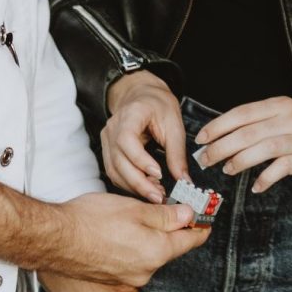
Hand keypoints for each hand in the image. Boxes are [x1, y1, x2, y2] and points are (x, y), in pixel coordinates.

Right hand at [49, 192, 210, 287]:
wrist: (54, 239)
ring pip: (150, 253)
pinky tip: (118, 231)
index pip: (191, 241)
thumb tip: (189, 216)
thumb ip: (166, 215)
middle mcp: (147, 270)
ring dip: (150, 237)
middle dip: (173, 229)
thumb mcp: (135, 209)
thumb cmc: (91, 221)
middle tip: (170, 208)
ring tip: (135, 216)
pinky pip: (132, 259)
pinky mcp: (112, 276)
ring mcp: (129, 276)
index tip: (206, 217)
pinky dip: (133, 245)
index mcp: (158, 251)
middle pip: (171, 248)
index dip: (201, 226)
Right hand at [101, 71, 184, 200]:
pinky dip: (128, 183)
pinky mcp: (108, 150)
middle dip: (139, 182)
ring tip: (155, 194)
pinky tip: (146, 188)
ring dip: (134, 186)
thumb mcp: (174, 124)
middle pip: (119, 160)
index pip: (127, 140)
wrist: (142, 95)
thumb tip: (184, 180)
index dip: (140, 160)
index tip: (159, 174)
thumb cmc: (158, 105)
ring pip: (114, 170)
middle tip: (159, 196)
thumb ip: (177, 153)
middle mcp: (113, 127)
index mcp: (130, 115)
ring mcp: (107, 139)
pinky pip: (114, 171)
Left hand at [191, 97, 291, 192]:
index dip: (219, 126)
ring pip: (264, 148)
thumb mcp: (281, 115)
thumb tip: (221, 136)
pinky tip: (256, 186)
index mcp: (277, 105)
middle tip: (206, 158)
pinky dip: (266, 178)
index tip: (202, 138)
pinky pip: (282, 168)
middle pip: (249, 132)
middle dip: (222, 146)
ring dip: (241, 161)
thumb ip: (255, 123)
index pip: (242, 113)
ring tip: (227, 169)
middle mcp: (288, 119)